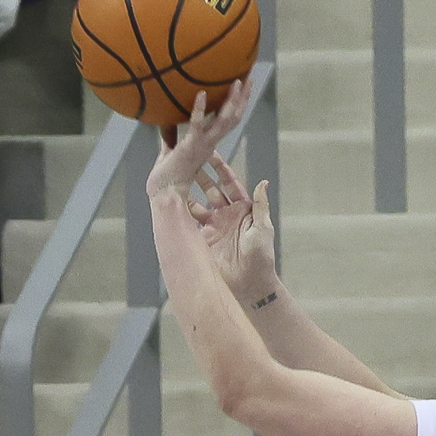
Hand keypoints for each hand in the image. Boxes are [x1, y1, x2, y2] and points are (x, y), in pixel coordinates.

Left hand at [146, 76, 251, 198]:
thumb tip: (163, 122)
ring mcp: (202, 146)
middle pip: (233, 119)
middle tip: (249, 78)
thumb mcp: (169, 150)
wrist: (164, 194)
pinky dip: (200, 110)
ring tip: (236, 81)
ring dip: (231, 101)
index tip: (242, 87)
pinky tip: (201, 93)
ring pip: (224, 122)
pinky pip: (197, 126)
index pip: (228, 122)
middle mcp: (210, 144)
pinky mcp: (189, 147)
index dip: (237, 105)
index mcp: (208, 144)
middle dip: (242, 99)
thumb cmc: (166, 176)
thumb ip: (170, 136)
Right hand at [186, 151, 276, 303]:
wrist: (250, 284)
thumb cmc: (262, 257)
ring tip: (176, 175)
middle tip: (187, 158)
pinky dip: (181, 212)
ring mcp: (213, 225)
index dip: (219, 167)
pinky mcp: (204, 238)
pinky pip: (190, 222)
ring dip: (187, 189)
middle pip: (210, 188)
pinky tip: (172, 200)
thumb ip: (261, 205)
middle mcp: (226, 214)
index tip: (210, 151)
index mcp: (242, 208)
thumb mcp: (263, 228)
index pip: (229, 182)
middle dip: (199, 173)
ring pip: (196, 202)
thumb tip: (263, 182)